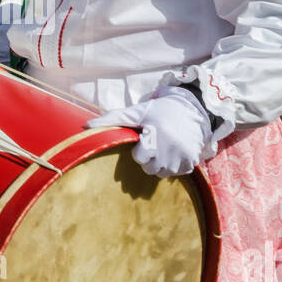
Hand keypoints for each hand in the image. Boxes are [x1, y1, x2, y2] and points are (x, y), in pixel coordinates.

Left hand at [89, 87, 212, 177]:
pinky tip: (176, 151)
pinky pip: (177, 173)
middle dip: (149, 158)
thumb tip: (87, 127)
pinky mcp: (192, 161)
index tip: (145, 139)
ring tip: (165, 147)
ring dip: (161, 163)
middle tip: (155, 143)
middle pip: (150, 168)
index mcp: (155, 135)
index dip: (140, 149)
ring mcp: (182, 156)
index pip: (139, 158)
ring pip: (163, 173)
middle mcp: (170, 147)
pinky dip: (176, 165)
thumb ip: (113, 118)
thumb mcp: (137, 112)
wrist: (193, 108)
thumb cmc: (160, 111)